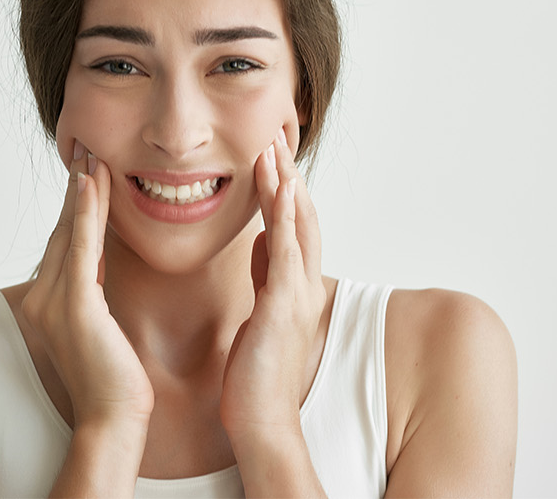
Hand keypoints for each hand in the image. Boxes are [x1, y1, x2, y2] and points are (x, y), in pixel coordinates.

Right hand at [21, 142, 154, 427]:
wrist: (113, 418)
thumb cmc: (114, 382)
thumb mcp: (99, 328)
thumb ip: (91, 295)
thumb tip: (96, 270)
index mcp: (47, 302)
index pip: (64, 243)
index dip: (76, 205)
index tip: (86, 171)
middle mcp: (43, 297)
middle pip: (63, 230)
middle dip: (76, 188)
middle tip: (85, 147)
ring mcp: (55, 301)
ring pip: (71, 232)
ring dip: (82, 191)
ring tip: (91, 155)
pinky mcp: (75, 305)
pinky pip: (80, 248)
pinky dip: (85, 214)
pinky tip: (91, 185)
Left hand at [219, 124, 327, 439]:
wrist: (261, 419)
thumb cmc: (254, 375)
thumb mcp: (257, 313)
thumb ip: (263, 275)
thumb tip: (262, 239)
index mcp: (290, 287)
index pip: (293, 228)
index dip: (284, 191)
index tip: (272, 156)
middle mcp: (300, 286)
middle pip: (302, 218)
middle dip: (289, 177)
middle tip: (278, 137)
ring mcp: (295, 295)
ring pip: (297, 227)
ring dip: (287, 186)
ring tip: (275, 149)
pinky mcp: (283, 306)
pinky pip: (288, 251)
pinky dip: (287, 217)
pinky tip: (282, 190)